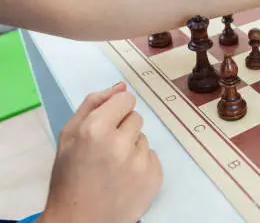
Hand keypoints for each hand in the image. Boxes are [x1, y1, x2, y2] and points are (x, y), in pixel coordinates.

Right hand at [39, 82, 161, 222]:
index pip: (125, 99)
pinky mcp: (154, 177)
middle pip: (136, 117)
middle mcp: (120, 144)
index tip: (106, 125)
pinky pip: (153, 156)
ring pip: (144, 138)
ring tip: (113, 168)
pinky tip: (124, 178)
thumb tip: (121, 85)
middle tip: (104, 151)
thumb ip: (93, 104)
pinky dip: (141, 164)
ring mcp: (140, 162)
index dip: (114, 111)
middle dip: (122, 129)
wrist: (79, 221)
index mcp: (95, 130)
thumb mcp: (69, 136)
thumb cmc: (69, 178)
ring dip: (131, 148)